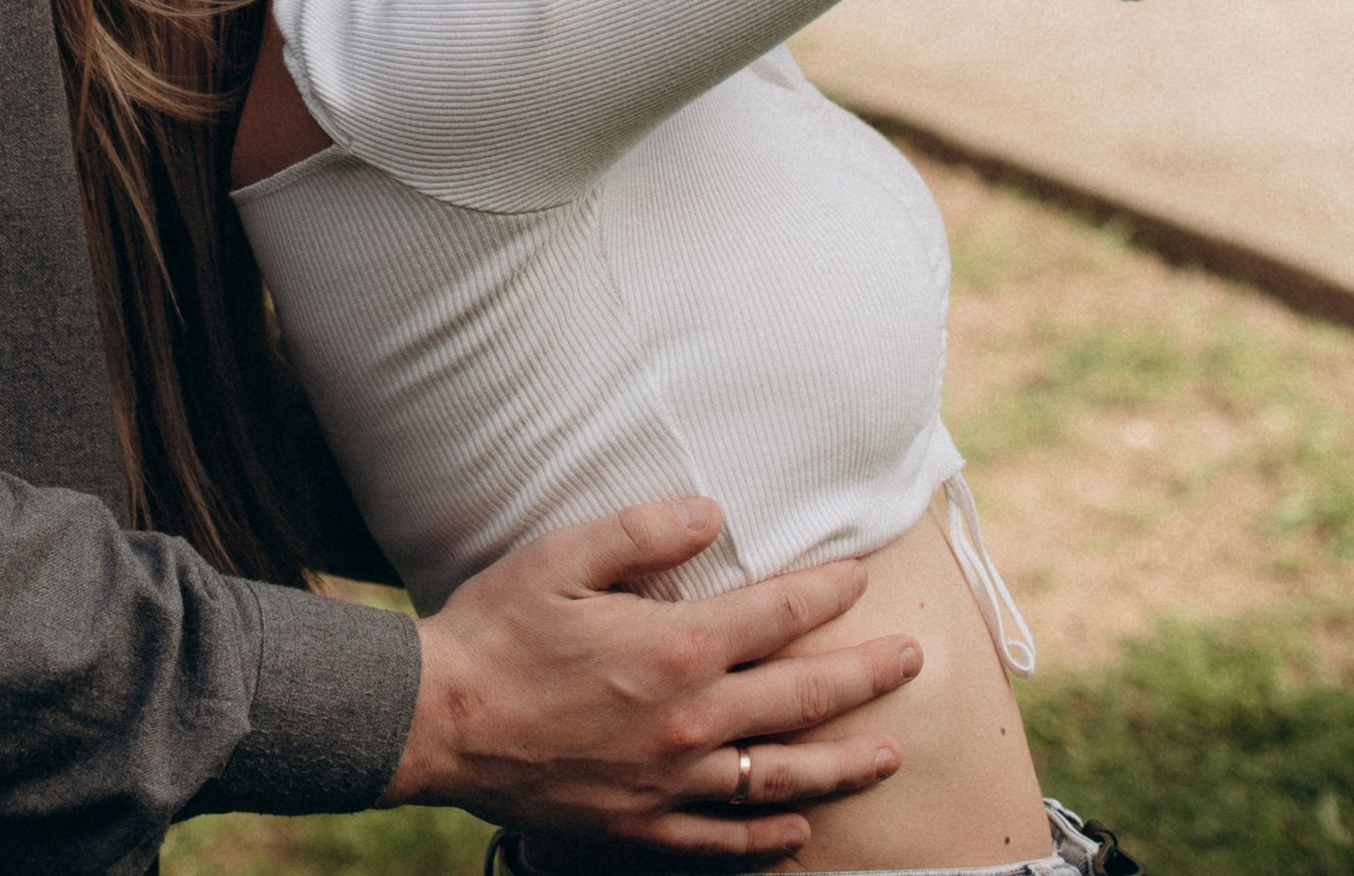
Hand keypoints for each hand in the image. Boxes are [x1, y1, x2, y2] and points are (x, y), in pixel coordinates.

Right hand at [383, 497, 919, 855]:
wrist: (441, 721)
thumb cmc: (498, 628)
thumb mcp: (563, 554)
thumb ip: (643, 530)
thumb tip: (713, 510)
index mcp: (675, 647)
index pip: (776, 614)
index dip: (825, 593)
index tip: (860, 578)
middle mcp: (690, 720)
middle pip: (802, 699)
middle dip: (866, 676)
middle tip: (912, 659)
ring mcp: (672, 782)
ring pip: (782, 778)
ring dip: (844, 765)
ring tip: (890, 754)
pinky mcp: (643, 825)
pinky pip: (726, 842)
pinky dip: (771, 840)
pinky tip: (801, 835)